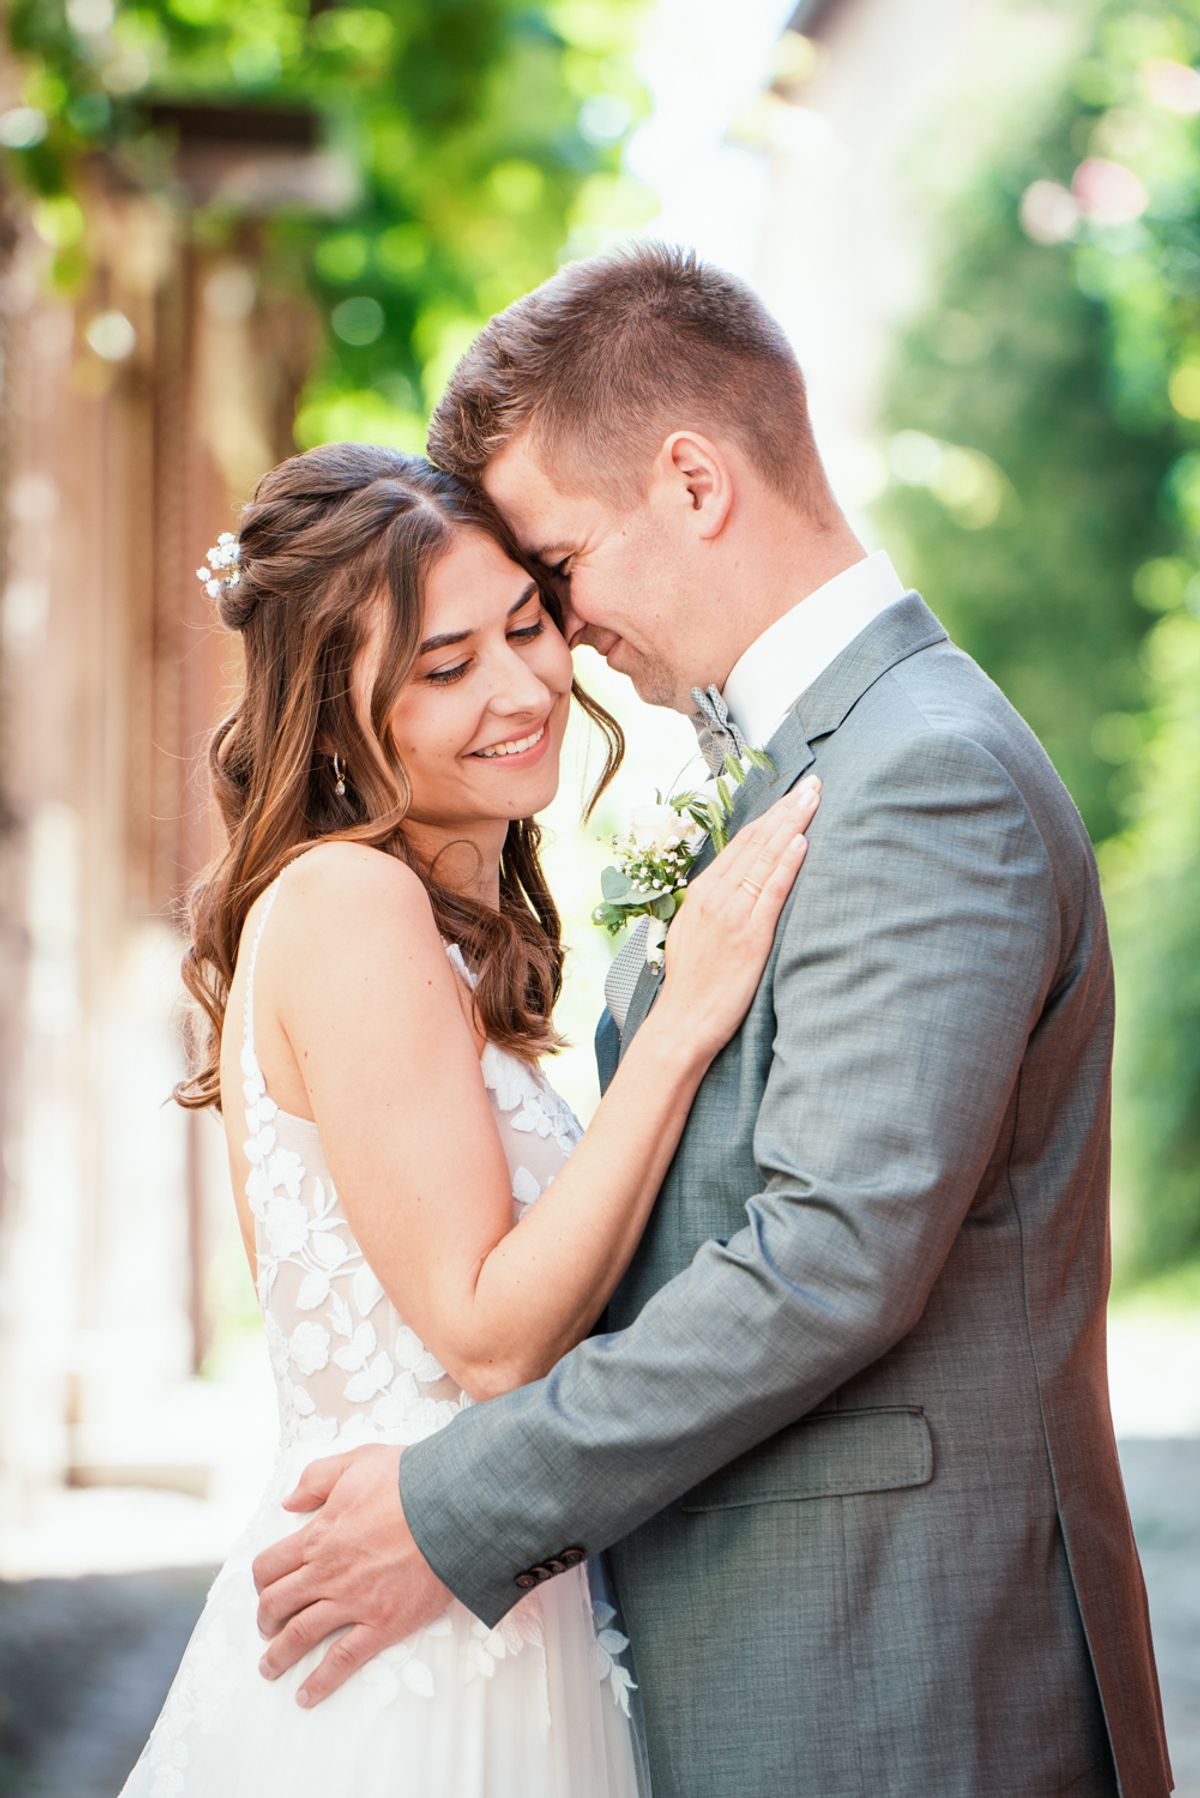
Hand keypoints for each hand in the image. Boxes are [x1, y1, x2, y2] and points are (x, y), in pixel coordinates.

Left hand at [252, 1444, 449, 1706]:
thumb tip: (288, 1502)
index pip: (268, 1566)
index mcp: (318, 1536)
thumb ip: (316, 1479)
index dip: (259, 1581)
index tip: (263, 1589)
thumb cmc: (408, 1480)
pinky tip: (306, 1695)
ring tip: (269, 1668)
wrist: (453, 1508)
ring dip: (278, 1655)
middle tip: (266, 1627)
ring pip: (300, 1636)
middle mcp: (327, 1573)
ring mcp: (353, 1602)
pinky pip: (342, 1659)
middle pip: (276, 1603)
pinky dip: (320, 1681)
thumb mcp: (356, 1461)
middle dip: (265, 1619)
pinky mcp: (382, 1624)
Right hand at [658, 774, 820, 1055]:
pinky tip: (802, 841)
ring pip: (765, 857)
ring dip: (793, 824)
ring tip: (815, 799)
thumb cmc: (692, 985)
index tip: (792, 796)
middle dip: (786, 809)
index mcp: (702, 892)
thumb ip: (716, 905)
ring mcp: (732, 912)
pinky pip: (771, 890)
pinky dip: (787, 863)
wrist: (682, 1022)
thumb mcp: (695, 933)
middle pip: (756, 841)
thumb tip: (740, 887)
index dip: (769, 816)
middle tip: (813, 783)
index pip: (741, 843)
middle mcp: (715, 895)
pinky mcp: (750, 935)